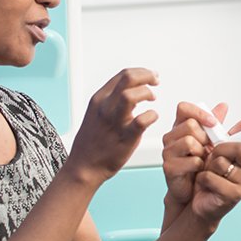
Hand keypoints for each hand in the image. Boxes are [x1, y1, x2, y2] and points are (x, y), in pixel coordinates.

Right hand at [68, 68, 159, 185]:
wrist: (83, 167)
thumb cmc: (93, 142)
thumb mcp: (97, 113)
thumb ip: (112, 100)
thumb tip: (130, 89)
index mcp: (99, 99)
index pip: (123, 75)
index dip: (141, 72)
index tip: (151, 77)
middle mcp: (105, 107)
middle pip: (128, 78)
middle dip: (147, 75)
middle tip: (156, 81)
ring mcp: (114, 122)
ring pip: (131, 95)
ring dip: (147, 93)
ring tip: (153, 99)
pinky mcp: (124, 137)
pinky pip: (142, 120)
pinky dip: (152, 115)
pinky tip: (153, 117)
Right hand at [162, 102, 227, 207]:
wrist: (193, 190)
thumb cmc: (200, 164)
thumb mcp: (211, 141)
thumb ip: (216, 124)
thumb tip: (223, 106)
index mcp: (180, 127)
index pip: (183, 108)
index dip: (199, 112)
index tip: (213, 123)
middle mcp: (171, 137)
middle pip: (190, 125)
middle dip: (205, 137)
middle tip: (207, 148)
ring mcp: (168, 152)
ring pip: (190, 141)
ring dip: (202, 152)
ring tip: (203, 159)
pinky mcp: (169, 167)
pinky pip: (192, 160)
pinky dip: (200, 165)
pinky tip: (199, 169)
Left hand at [163, 103, 240, 210]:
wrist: (197, 201)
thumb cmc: (209, 175)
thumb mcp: (217, 150)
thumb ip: (226, 133)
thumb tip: (237, 115)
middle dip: (220, 149)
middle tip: (213, 157)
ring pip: (222, 163)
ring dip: (208, 166)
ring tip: (209, 173)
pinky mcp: (234, 195)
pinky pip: (212, 177)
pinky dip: (202, 178)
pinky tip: (205, 185)